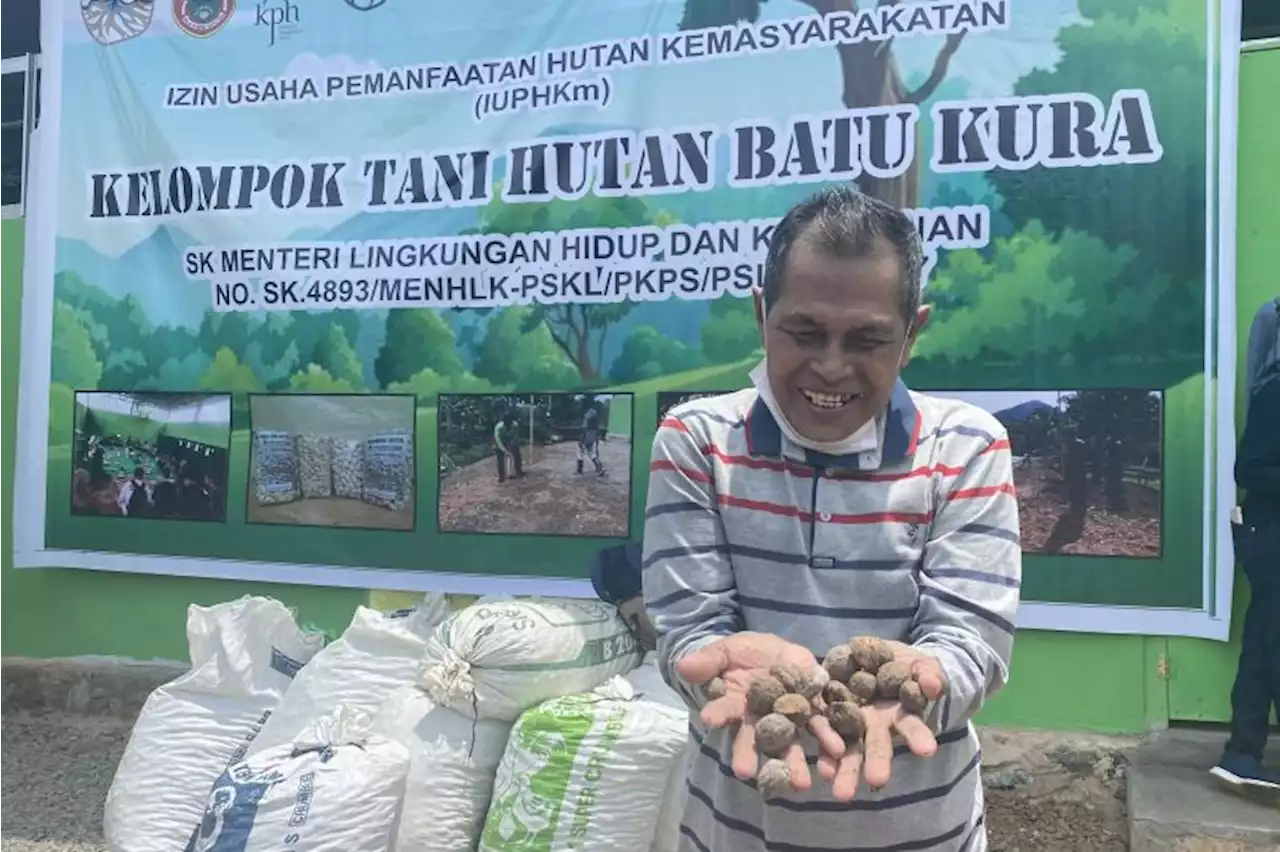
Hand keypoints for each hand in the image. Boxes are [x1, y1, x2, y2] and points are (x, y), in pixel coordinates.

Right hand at [675, 632, 848, 793]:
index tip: (709, 720)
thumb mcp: (725, 651)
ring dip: (796, 762)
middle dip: (756, 757)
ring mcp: (789, 714)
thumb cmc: (743, 653)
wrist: (773, 651)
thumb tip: (682, 665)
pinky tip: (836, 755)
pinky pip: (823, 724)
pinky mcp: (814, 705)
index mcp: (737, 703)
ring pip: (792, 741)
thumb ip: (708, 660)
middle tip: (749, 775)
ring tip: (801, 785)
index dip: (718, 714)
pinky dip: (829, 741)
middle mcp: (762, 716)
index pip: (725, 710)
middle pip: (759, 738)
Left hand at [816, 641, 947, 800]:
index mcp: (899, 713)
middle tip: (876, 780)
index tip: (927, 750)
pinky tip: (823, 770)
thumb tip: (933, 686)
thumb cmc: (902, 666)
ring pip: (847, 748)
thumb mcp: (920, 666)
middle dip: (876, 763)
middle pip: (875, 745)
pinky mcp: (826, 709)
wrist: (868, 652)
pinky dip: (823, 751)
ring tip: (841, 793)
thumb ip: (929, 674)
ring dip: (845, 769)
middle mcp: (874, 723)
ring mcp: (849, 719)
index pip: (910, 726)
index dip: (918, 736)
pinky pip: (822, 729)